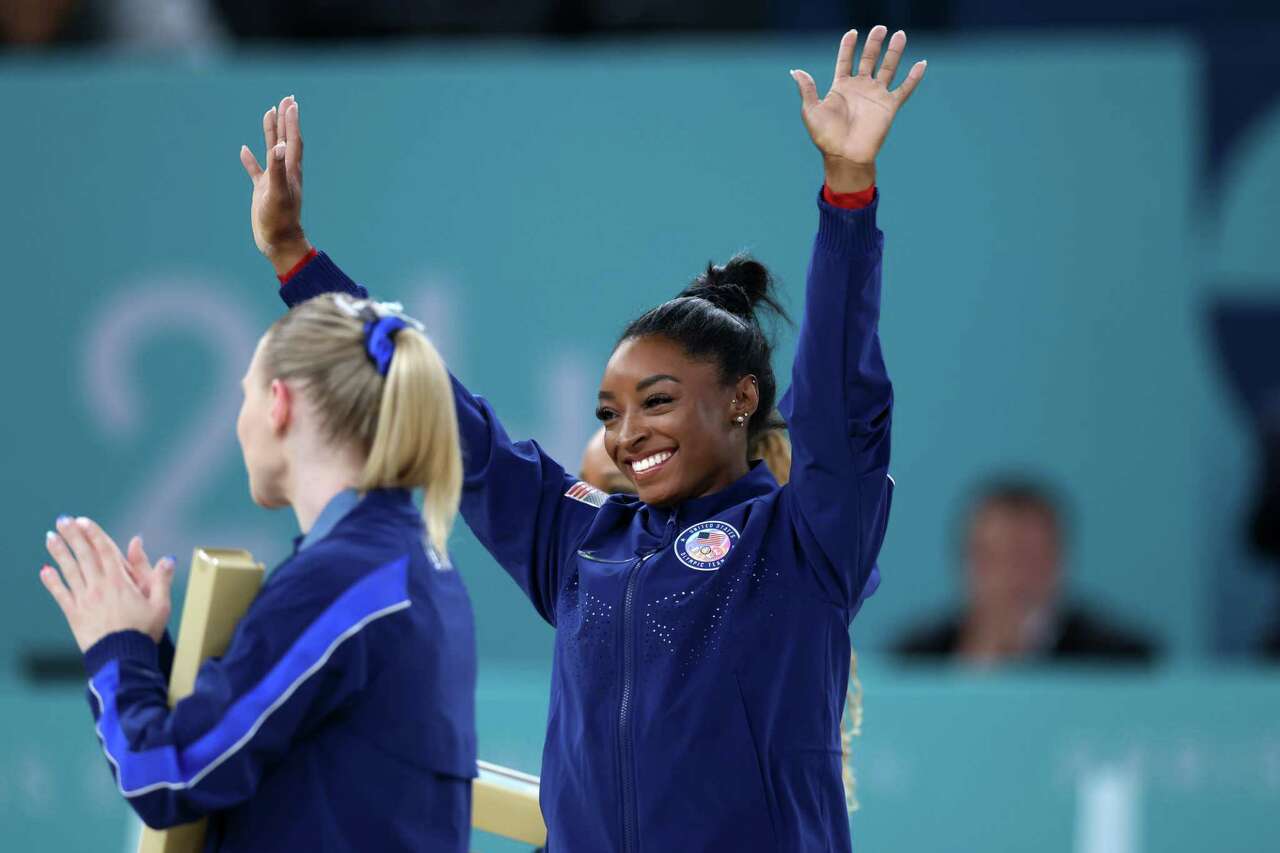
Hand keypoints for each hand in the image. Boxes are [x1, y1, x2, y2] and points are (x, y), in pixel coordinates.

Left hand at [40, 517, 175, 651]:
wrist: (121, 659)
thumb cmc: (144, 632)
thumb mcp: (161, 605)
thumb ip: (162, 579)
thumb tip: (168, 558)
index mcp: (120, 582)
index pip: (105, 551)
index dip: (94, 534)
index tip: (84, 521)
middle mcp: (99, 586)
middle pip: (84, 555)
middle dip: (73, 536)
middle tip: (63, 520)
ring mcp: (84, 600)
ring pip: (70, 570)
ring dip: (59, 552)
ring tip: (50, 537)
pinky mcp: (74, 614)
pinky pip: (60, 594)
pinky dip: (52, 582)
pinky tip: (45, 570)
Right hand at [240, 95, 312, 275]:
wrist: (279, 243)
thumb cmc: (280, 220)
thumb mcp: (277, 193)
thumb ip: (277, 169)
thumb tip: (278, 146)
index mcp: (290, 170)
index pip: (292, 140)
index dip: (291, 121)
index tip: (291, 102)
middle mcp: (284, 172)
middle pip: (285, 139)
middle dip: (285, 120)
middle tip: (286, 99)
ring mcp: (273, 180)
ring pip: (271, 150)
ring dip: (270, 132)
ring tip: (268, 113)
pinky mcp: (263, 191)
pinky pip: (256, 170)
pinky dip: (251, 160)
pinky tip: (243, 150)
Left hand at [791, 27, 926, 192]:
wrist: (845, 156)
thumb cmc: (826, 137)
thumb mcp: (811, 110)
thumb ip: (807, 89)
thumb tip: (796, 71)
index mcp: (841, 88)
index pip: (845, 61)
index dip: (848, 46)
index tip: (852, 32)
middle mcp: (860, 89)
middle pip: (868, 59)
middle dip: (874, 43)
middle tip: (880, 27)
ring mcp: (876, 96)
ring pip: (888, 68)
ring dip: (894, 52)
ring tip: (900, 35)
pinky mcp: (889, 106)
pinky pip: (904, 89)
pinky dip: (914, 77)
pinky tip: (921, 63)